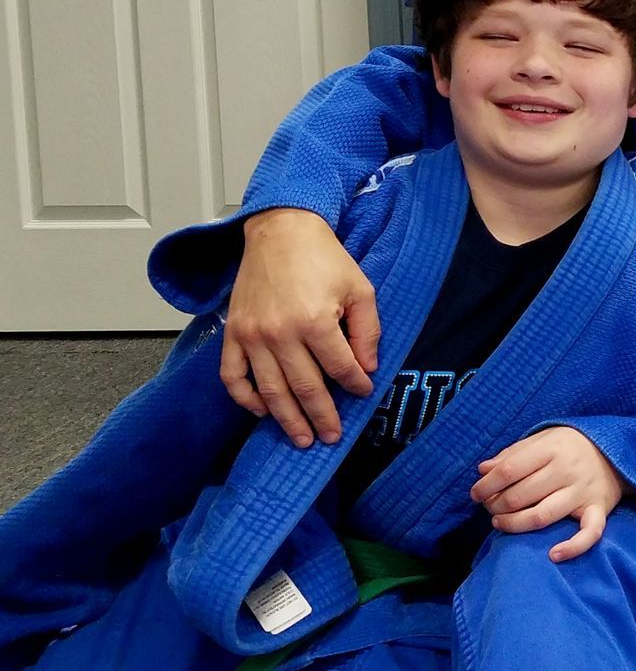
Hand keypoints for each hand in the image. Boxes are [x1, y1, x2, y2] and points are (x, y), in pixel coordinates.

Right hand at [223, 208, 378, 446]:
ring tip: (302, 439)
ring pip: (270, 390)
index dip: (356, 385)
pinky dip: (245, 398)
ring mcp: (252, 335)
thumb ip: (367, 331)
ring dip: (287, 419)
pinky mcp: (233, 332)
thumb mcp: (360, 289)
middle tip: (331, 437)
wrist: (280, 231)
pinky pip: (233, 375)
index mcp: (315, 321)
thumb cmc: (324, 259)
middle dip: (322, 416)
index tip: (364, 394)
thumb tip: (367, 369)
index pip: (340, 368)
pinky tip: (262, 412)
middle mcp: (280, 333)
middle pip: (305, 387)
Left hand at [471, 426, 625, 560]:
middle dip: (496, 505)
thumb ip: (513, 453)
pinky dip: (573, 547)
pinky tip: (554, 555)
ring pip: (542, 516)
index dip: (487, 485)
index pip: (509, 470)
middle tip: (490, 508)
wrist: (616, 451)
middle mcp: (567, 470)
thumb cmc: (571, 446)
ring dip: (515, 524)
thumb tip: (483, 470)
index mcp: (551, 449)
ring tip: (501, 523)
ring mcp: (583, 492)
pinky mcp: (599, 510)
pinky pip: (589, 533)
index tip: (475, 494)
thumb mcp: (543, 439)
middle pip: (521, 495)